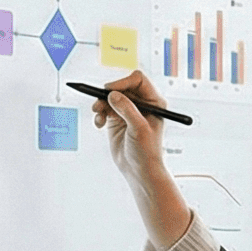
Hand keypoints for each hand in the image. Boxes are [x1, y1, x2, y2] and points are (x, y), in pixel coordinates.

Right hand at [89, 71, 189, 245]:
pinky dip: (99, 113)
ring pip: (110, 97)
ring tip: (97, 113)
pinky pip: (104, 108)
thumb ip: (127, 110)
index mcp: (154, 102)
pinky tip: (99, 123)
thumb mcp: (139, 129)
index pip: (138, 81)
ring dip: (101, 103)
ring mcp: (128, 110)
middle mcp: (141, 103)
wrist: (139, 170)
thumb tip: (113, 95)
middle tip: (99, 102)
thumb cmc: (147, 152)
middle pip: (121, 87)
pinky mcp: (116, 119)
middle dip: (108, 93)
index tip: (111, 91)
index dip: (123, 82)